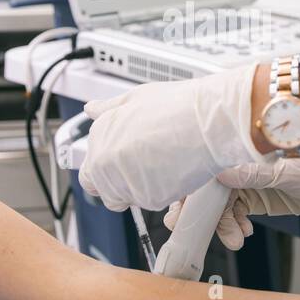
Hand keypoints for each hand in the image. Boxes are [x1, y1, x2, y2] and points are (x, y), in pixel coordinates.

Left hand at [79, 64, 268, 210]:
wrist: (210, 121)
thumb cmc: (180, 106)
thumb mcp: (137, 97)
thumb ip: (110, 109)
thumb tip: (92, 109)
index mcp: (99, 136)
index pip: (90, 173)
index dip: (108, 172)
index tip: (124, 166)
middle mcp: (105, 160)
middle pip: (106, 192)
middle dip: (123, 185)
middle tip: (150, 166)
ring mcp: (124, 181)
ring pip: (129, 199)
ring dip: (143, 188)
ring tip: (165, 163)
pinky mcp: (147, 197)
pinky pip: (151, 202)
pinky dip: (162, 192)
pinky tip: (174, 170)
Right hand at [163, 145, 299, 249]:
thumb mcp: (290, 172)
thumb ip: (256, 174)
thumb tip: (222, 175)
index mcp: (245, 149)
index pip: (208, 169)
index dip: (191, 189)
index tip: (181, 210)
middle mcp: (241, 164)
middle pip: (208, 189)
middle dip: (199, 213)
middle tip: (194, 233)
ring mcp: (247, 181)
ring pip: (220, 206)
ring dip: (222, 224)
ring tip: (235, 240)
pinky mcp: (256, 197)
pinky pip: (235, 214)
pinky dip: (234, 226)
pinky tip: (242, 235)